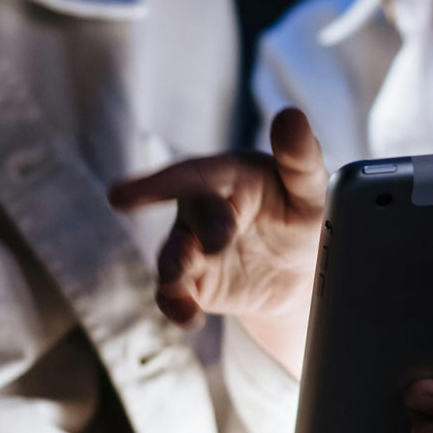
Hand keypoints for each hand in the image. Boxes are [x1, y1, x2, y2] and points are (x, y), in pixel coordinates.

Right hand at [108, 108, 327, 368]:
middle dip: (202, 231)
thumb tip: (290, 114)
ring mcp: (194, 246)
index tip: (119, 196)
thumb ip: (301, 156)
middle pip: (189, 217)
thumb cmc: (304, 213)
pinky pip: (174, 293)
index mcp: (229, 175)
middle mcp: (203, 207)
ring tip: (182, 284)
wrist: (303, 269)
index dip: (156, 185)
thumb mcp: (313, 188)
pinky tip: (188, 318)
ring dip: (172, 270)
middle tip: (218, 243)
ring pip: (171, 257)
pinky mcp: (195, 282)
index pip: (191, 175)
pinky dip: (176, 306)